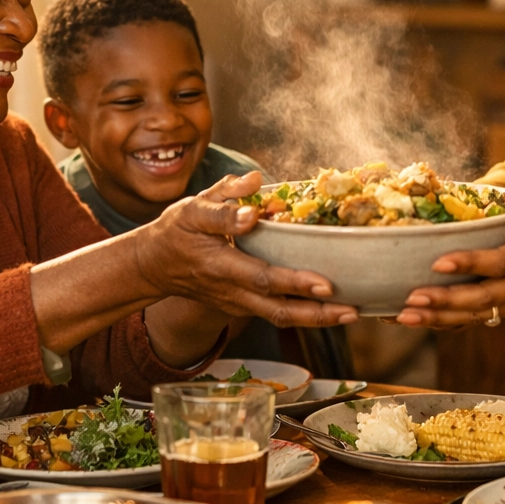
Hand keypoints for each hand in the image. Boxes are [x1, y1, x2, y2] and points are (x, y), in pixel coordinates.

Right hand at [134, 172, 357, 328]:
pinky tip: (330, 307)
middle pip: (279, 311)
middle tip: (351, 310)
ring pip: (281, 318)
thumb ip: (225, 200)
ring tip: (352, 313)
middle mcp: (233, 292)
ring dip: (317, 319)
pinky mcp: (243, 306)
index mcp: (221, 266)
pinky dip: (305, 314)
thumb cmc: (175, 232)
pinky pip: (277, 314)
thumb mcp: (192, 208)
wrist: (153, 265)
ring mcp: (238, 304)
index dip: (294, 283)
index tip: (325, 283)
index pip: (263, 278)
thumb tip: (256, 184)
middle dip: (317, 314)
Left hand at [395, 181, 504, 327]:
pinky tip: (419, 321)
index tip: (440, 262)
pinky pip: (477, 321)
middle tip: (412, 298)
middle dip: (446, 299)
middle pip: (484, 297)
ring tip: (405, 315)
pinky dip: (447, 323)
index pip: (503, 262)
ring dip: (440, 317)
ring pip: (477, 315)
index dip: (472, 263)